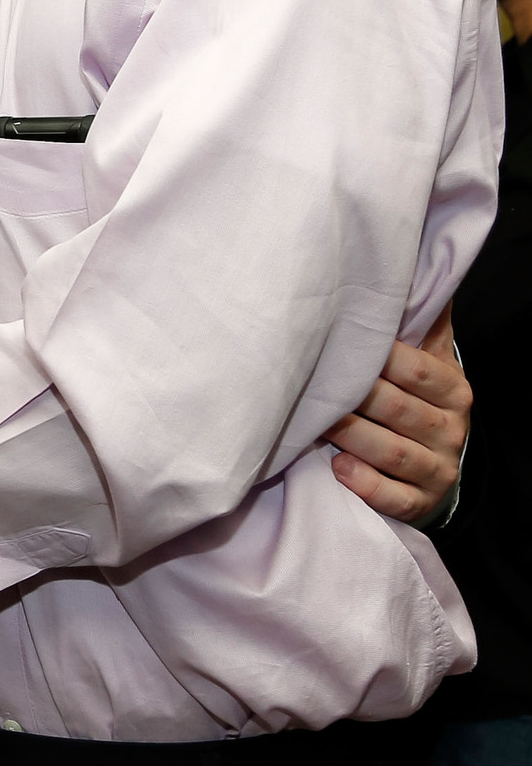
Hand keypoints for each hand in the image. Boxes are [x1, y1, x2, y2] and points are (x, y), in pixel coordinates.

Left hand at [325, 303, 469, 522]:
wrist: (432, 469)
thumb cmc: (415, 403)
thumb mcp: (428, 364)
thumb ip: (422, 324)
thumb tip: (411, 262)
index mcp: (452, 390)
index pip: (417, 370)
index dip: (380, 357)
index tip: (338, 340)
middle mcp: (450, 429)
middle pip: (399, 409)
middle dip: (355, 397)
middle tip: (313, 383)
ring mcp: (437, 469)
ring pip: (393, 452)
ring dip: (353, 437)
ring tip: (317, 423)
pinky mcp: (420, 503)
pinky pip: (393, 496)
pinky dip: (365, 484)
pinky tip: (337, 469)